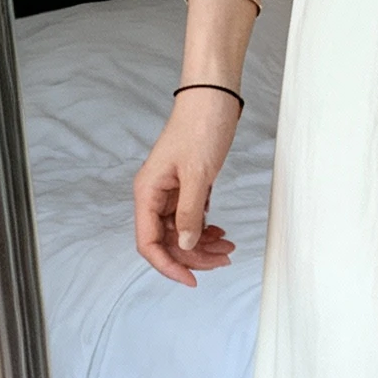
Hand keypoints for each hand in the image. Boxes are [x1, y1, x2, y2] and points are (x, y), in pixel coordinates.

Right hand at [134, 93, 239, 287]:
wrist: (214, 96)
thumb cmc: (201, 126)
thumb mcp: (197, 174)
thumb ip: (189, 212)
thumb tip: (186, 244)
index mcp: (148, 191)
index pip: (148, 242)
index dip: (168, 265)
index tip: (192, 280)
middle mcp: (155, 194)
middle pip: (167, 240)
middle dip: (194, 256)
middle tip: (224, 259)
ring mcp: (170, 190)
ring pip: (181, 231)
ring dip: (203, 244)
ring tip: (229, 247)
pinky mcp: (187, 185)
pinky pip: (191, 217)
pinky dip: (206, 228)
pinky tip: (221, 232)